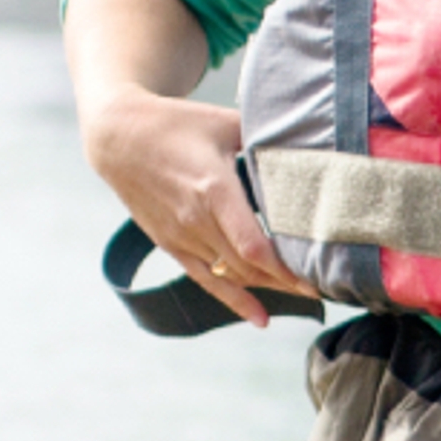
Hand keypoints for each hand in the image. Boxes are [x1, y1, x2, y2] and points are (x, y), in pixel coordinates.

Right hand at [80, 86, 302, 328]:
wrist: (118, 138)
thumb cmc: (175, 124)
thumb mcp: (224, 122)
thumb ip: (264, 138)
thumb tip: (304, 146)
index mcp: (214, 190)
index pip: (253, 246)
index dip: (285, 269)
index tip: (315, 278)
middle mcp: (196, 220)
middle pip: (248, 267)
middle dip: (287, 282)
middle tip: (322, 287)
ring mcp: (182, 236)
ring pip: (231, 275)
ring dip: (267, 288)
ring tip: (302, 294)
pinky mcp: (171, 244)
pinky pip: (206, 280)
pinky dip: (234, 300)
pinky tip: (260, 317)